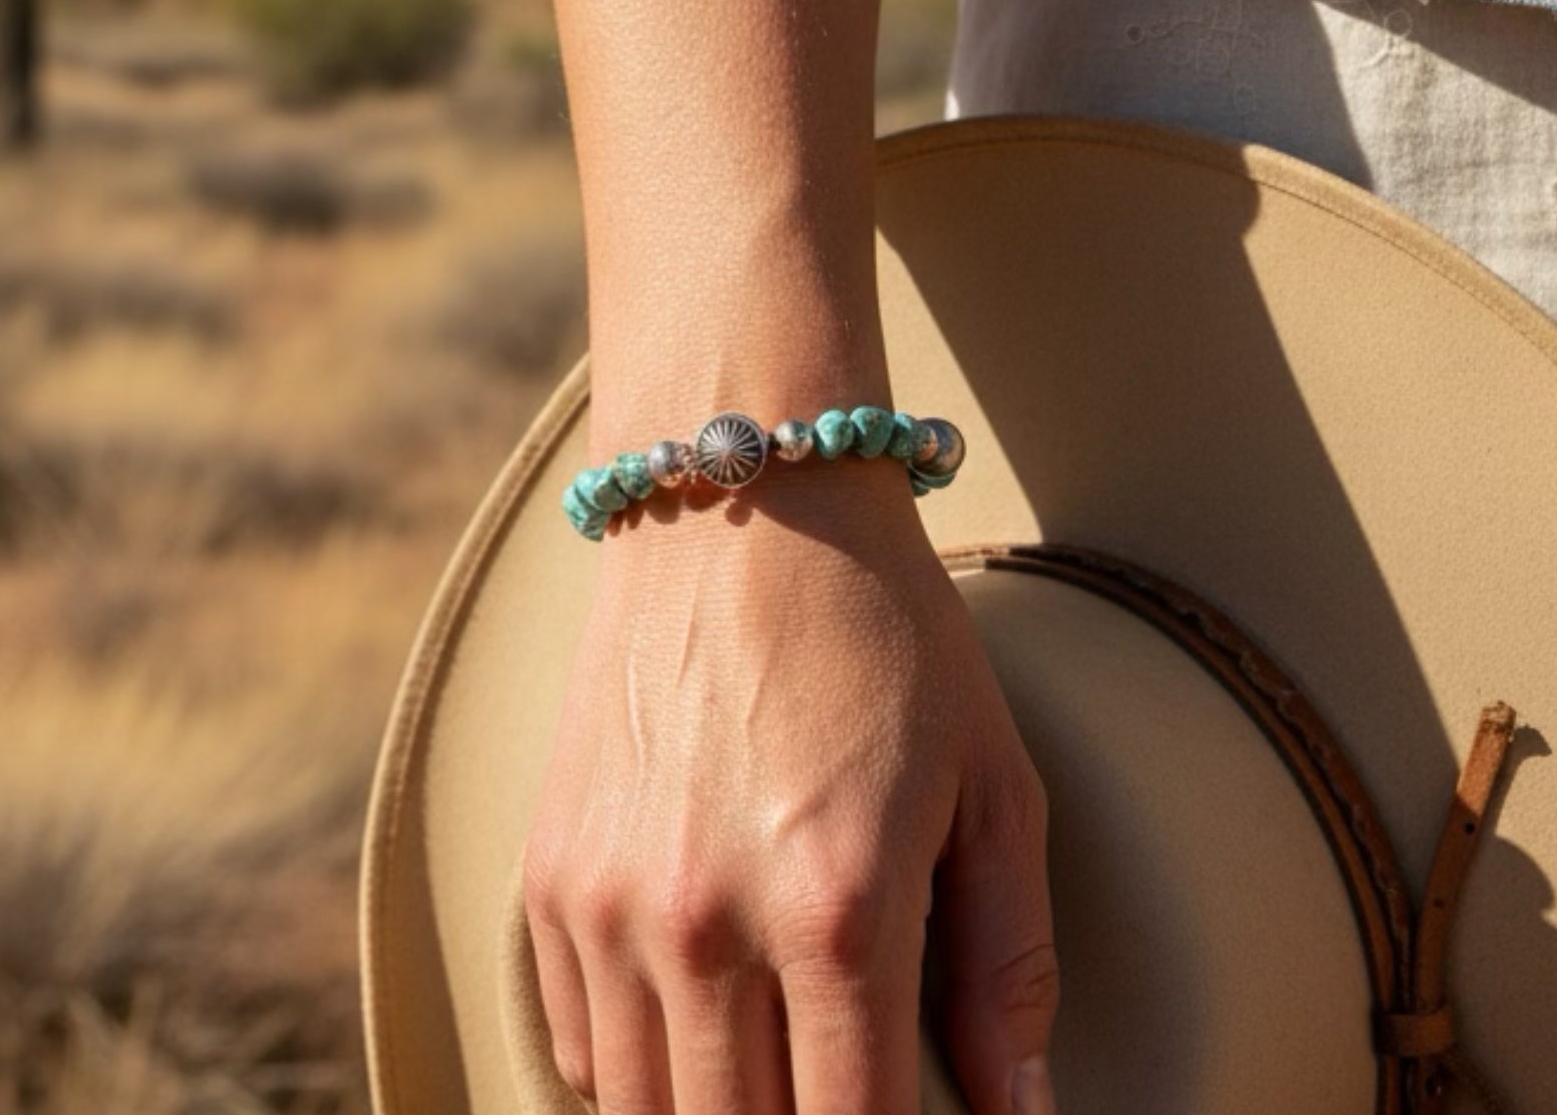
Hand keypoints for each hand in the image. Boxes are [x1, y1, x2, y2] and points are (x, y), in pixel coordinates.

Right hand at [522, 450, 1058, 1112]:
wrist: (741, 501)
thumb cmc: (884, 633)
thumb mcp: (990, 784)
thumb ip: (1008, 967)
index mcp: (837, 907)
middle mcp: (705, 920)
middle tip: (839, 1090)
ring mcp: (609, 900)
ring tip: (770, 1076)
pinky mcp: (548, 871)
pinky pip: (577, 1047)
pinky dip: (634, 1073)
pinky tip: (696, 1034)